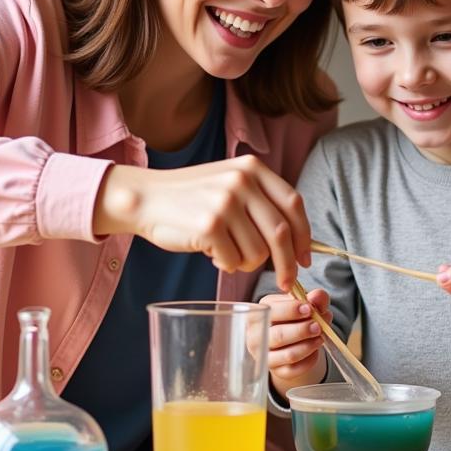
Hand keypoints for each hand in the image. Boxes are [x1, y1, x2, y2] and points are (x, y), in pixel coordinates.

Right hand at [94, 157, 310, 289]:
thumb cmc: (191, 197)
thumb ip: (261, 201)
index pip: (293, 205)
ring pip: (258, 252)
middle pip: (281, 233)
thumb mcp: (230, 182)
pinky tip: (211, 252)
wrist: (145, 197)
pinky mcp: (208, 226)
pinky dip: (226, 264)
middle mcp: (242, 181)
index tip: (305, 258)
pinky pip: (233, 260)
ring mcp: (225, 202)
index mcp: (252, 167)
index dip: (304, 236)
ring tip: (227, 252)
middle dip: (287, 265)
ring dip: (246, 262)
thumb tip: (297, 243)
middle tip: (286, 283)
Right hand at [262, 289, 331, 399]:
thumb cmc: (296, 317)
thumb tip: (318, 297)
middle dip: (301, 330)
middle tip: (318, 326)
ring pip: (287, 355)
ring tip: (320, 338)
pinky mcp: (276, 371)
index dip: (291, 310)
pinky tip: (315, 351)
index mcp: (261, 311)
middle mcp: (256, 334)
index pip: (272, 310)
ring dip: (308, 346)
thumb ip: (315, 298)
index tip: (309, 309)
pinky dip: (309, 360)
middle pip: (278, 335)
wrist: (293, 340)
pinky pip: (294, 370)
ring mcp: (264, 354)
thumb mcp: (306, 304)